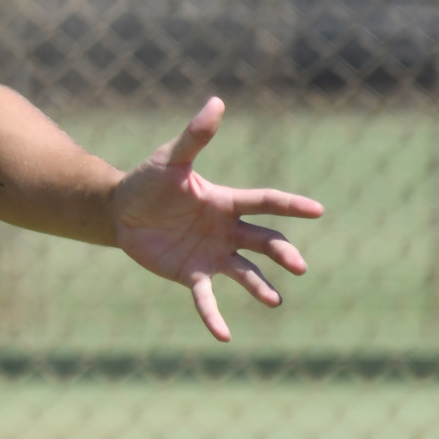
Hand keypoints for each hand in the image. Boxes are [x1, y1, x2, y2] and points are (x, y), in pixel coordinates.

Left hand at [108, 98, 323, 341]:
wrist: (121, 211)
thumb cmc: (149, 181)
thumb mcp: (171, 159)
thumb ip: (196, 136)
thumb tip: (217, 101)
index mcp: (226, 202)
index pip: (265, 202)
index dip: (290, 205)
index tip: (317, 209)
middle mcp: (227, 231)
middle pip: (264, 241)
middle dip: (282, 252)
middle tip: (298, 265)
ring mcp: (212, 255)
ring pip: (245, 273)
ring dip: (260, 287)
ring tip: (274, 301)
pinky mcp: (192, 275)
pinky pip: (207, 298)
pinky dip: (215, 317)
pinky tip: (224, 336)